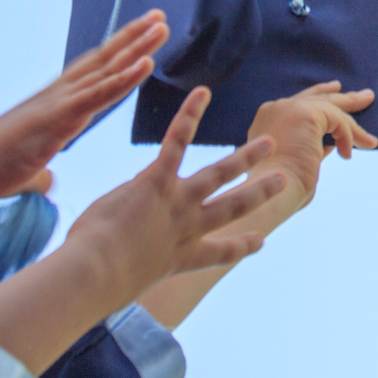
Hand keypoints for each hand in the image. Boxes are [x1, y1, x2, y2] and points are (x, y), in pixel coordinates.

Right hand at [0, 10, 168, 197]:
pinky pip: (99, 94)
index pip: (95, 74)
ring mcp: (61, 102)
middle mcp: (61, 94)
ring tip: (161, 27)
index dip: (119, 55)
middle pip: (104, 61)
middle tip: (160, 18)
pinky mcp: (59, 115)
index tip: (140, 39)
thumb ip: (42, 173)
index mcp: (57, 104)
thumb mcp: (29, 171)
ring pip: (107, 70)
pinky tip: (146, 63)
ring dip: (136, 48)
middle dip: (133, 39)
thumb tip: (48, 183)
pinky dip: (124, 77)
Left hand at [66, 87, 285, 304]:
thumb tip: (108, 246)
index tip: (261, 239)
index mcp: (180, 259)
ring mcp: (177, 203)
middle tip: (282, 180)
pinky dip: (190, 115)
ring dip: (245, 157)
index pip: (219, 253)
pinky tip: (202, 94)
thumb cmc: (96, 284)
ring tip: (267, 143)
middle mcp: (187, 229)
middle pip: (233, 209)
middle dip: (260, 193)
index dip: (242, 246)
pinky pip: (178, 141)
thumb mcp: (118, 278)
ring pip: (219, 174)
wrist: (97, 273)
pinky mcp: (158, 181)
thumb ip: (124, 258)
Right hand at [246, 81, 377, 206]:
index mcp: (267, 119)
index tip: (338, 93)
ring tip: (371, 141)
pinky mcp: (305, 113)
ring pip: (331, 108)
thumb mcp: (295, 161)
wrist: (270, 193)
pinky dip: (348, 137)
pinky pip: (337, 120)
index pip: (299, 102)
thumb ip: (310, 147)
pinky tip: (347, 155)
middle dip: (344, 99)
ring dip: (353, 128)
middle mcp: (275, 108)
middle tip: (366, 96)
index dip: (321, 97)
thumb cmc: (280, 188)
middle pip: (316, 97)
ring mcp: (289, 108)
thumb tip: (331, 145)